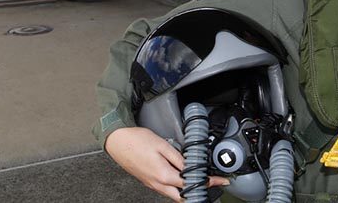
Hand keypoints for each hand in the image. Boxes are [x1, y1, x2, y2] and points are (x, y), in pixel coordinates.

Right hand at [105, 127, 229, 201]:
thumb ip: (179, 158)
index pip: (192, 183)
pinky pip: (166, 190)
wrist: (117, 141)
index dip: (209, 183)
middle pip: (184, 197)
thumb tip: (192, 167)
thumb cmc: (136, 141)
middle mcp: (158, 184)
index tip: (220, 181)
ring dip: (188, 191)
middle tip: (211, 184)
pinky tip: (181, 178)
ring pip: (174, 195)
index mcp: (164, 176)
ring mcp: (152, 184)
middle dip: (199, 193)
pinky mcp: (148, 181)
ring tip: (199, 180)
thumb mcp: (162, 145)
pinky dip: (177, 188)